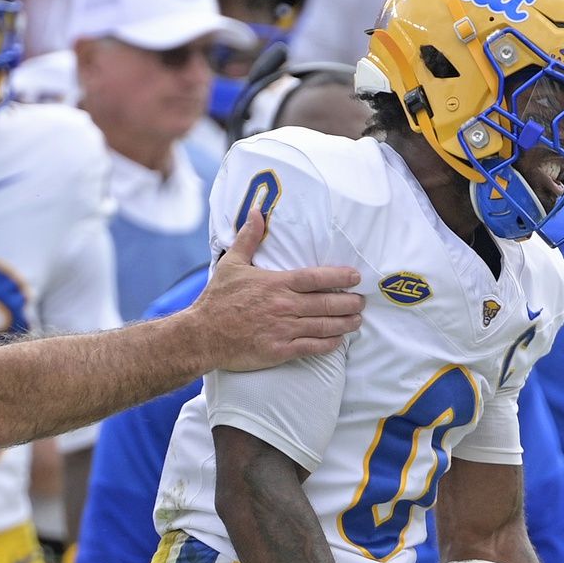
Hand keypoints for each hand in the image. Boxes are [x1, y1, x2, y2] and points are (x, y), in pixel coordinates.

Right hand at [195, 208, 362, 370]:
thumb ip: (249, 238)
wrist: (202, 335)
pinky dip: (329, 344)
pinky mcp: (279, 351)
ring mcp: (283, 329)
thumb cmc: (217, 299)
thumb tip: (257, 211)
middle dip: (349, 303)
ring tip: (357, 320)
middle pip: (327, 303)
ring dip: (345, 323)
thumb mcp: (232, 264)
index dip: (340, 277)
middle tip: (361, 302)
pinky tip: (338, 341)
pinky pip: (311, 347)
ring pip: (324, 326)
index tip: (355, 277)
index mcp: (276, 283)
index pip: (316, 278)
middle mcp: (284, 306)